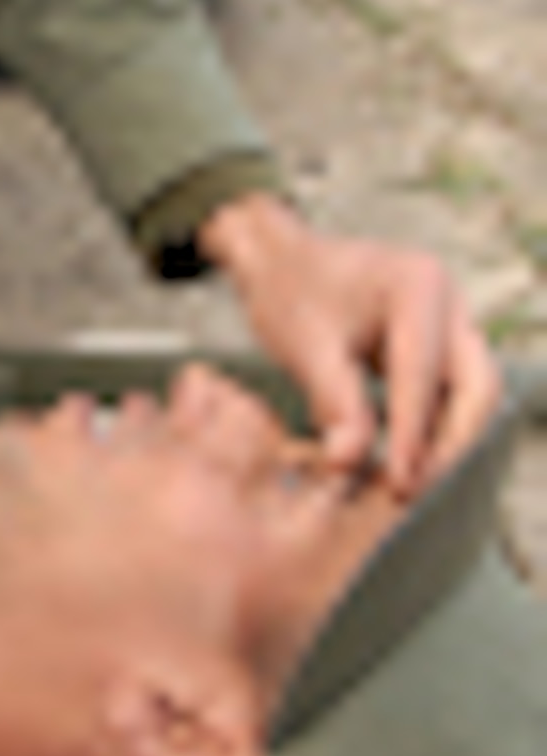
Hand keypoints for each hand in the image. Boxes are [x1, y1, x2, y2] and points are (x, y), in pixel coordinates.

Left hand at [199, 193, 500, 495]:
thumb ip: (333, 401)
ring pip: (470, 395)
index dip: (413, 434)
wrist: (280, 262)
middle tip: (415, 493)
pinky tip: (405, 468)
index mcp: (416, 285)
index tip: (398, 484)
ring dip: (446, 443)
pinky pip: (452, 395)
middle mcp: (447, 301)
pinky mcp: (440, 345)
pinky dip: (433, 431)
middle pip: (475, 386)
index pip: (423, 372)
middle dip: (451, 444)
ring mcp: (448, 322)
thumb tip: (348, 463)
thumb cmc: (290, 291)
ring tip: (409, 490)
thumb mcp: (305, 345)